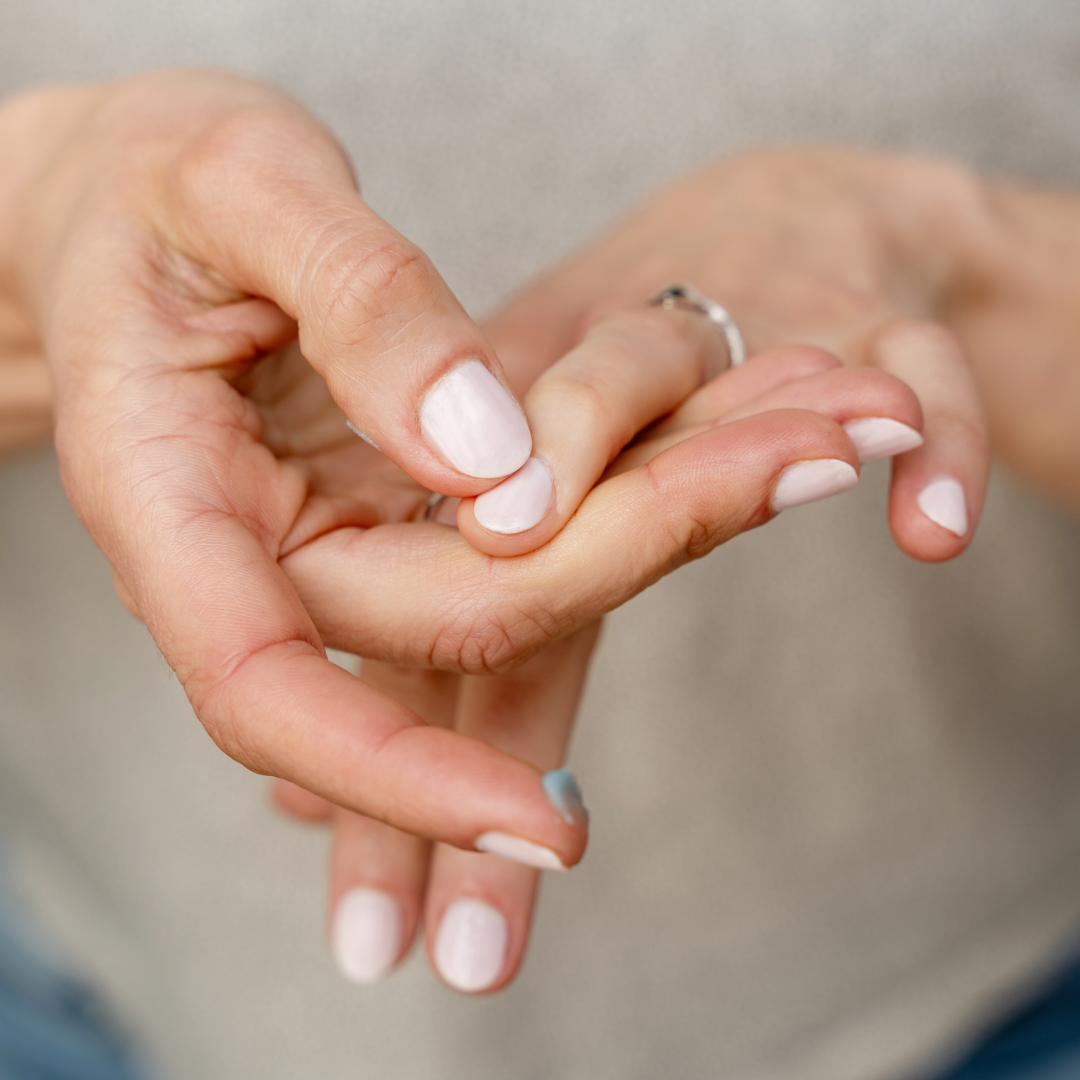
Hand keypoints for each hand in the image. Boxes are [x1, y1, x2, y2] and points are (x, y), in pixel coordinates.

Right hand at [0, 74, 918, 870]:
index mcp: (174, 509)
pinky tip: (752, 424)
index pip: (275, 697)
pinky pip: (539, 513)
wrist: (131, 194)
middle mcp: (267, 555)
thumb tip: (490, 456)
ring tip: (827, 426)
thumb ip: (358, 313)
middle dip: (649, 545)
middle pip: (462, 617)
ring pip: (527, 570)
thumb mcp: (239, 190)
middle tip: (824, 450)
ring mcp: (346, 536)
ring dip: (685, 509)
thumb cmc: (150, 183)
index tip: (550, 828)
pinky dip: (650, 469)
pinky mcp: (407, 500)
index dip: (406, 778)